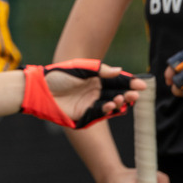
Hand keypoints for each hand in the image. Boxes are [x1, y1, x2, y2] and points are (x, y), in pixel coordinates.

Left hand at [21, 59, 143, 127]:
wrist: (40, 89)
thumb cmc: (58, 75)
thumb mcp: (80, 68)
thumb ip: (100, 70)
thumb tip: (119, 71)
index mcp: (95, 78)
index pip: (117, 80)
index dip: (129, 82)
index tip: (142, 84)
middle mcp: (95, 91)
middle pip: (118, 93)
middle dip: (128, 94)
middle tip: (135, 94)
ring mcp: (91, 102)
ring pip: (112, 104)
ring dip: (120, 102)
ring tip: (122, 99)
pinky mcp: (85, 113)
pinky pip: (101, 113)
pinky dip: (108, 110)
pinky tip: (112, 105)